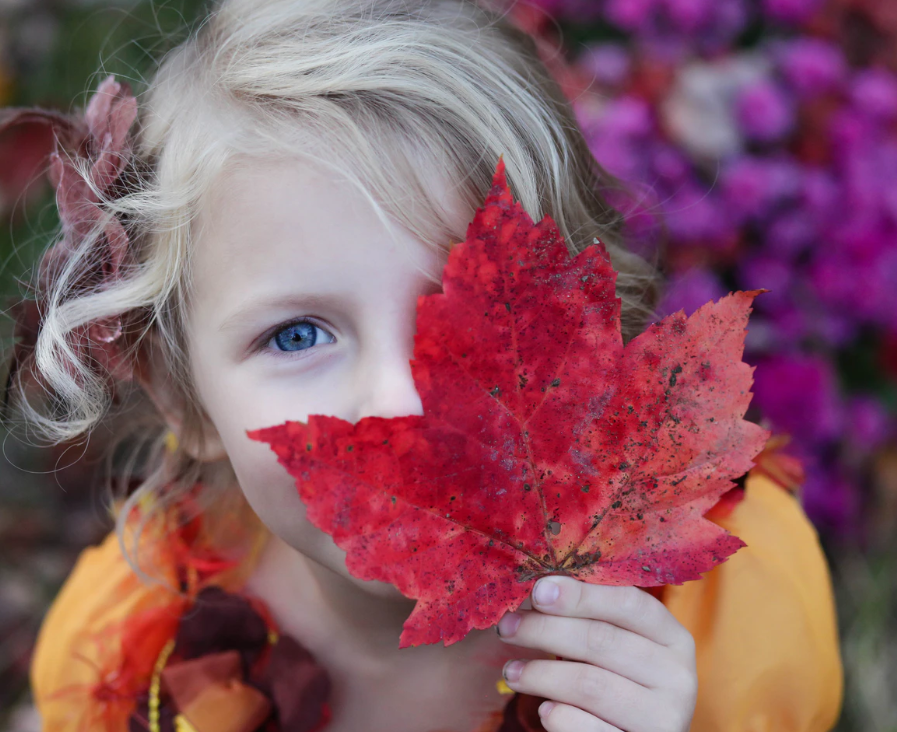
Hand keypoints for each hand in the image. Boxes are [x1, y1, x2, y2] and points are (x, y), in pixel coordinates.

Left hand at [496, 576, 696, 731]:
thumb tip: (540, 589)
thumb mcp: (617, 644)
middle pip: (602, 640)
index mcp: (673, 637)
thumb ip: (588, 616)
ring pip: (590, 684)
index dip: (581, 594)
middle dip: (545, 630)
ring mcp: (664, 717)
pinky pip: (587, 728)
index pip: (629, 603)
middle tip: (507, 627)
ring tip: (511, 671)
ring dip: (540, 674)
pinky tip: (544, 708)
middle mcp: (677, 676)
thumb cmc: (619, 680)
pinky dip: (557, 715)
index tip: (538, 590)